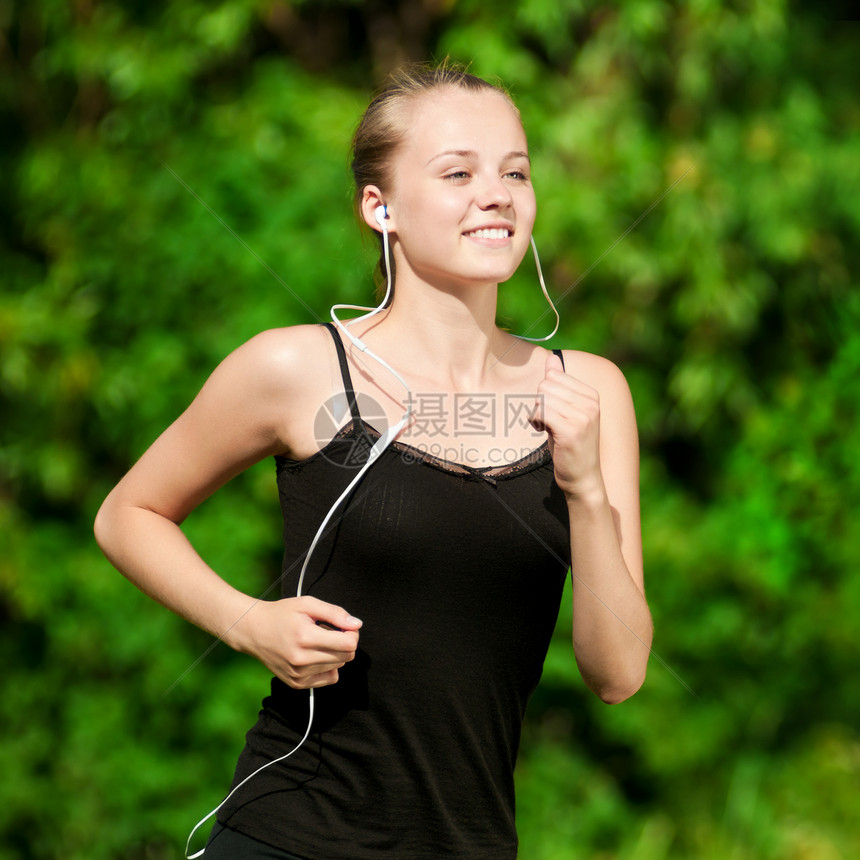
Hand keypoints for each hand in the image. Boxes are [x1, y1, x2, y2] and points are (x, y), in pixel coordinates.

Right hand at [238, 595, 361, 688]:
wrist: (254, 631)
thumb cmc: (281, 614)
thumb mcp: (308, 604)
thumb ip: (335, 613)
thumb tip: (356, 625)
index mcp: (306, 637)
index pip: (349, 644)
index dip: (352, 633)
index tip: (343, 626)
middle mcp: (302, 659)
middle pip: (346, 657)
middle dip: (345, 643)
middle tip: (331, 632)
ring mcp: (299, 674)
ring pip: (338, 667)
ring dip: (334, 654)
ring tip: (317, 642)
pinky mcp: (297, 683)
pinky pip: (328, 679)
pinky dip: (328, 667)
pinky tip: (315, 655)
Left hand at [530, 352, 603, 498]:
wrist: (582, 477)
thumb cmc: (570, 444)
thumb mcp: (566, 410)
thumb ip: (559, 384)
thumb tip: (552, 358)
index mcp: (591, 395)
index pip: (554, 375)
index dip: (545, 393)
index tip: (552, 411)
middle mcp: (590, 403)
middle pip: (545, 385)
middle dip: (539, 403)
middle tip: (546, 421)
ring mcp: (583, 417)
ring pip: (541, 398)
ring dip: (536, 414)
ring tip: (545, 427)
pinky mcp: (571, 431)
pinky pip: (540, 412)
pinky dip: (534, 421)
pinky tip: (541, 431)